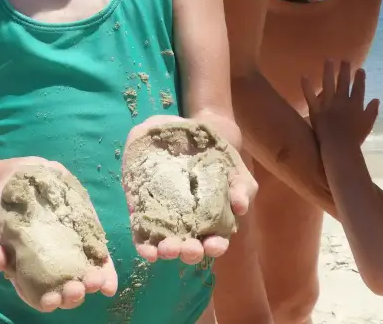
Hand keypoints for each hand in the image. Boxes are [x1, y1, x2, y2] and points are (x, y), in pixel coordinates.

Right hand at [0, 158, 117, 311]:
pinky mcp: (87, 236)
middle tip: (75, 289)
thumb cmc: (3, 206)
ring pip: (85, 277)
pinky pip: (99, 257)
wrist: (24, 174)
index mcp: (27, 271)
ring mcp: (72, 252)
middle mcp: (52, 267)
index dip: (46, 301)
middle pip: (64, 290)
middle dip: (71, 295)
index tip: (50, 299)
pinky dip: (106, 272)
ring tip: (95, 281)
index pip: (38, 295)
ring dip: (93, 284)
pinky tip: (110, 283)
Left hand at [124, 115, 257, 264]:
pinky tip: (147, 250)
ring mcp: (164, 219)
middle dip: (190, 252)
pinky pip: (142, 233)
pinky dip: (144, 245)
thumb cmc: (215, 156)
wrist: (184, 130)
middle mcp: (188, 226)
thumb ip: (241, 187)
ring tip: (167, 249)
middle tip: (189, 249)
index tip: (213, 244)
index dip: (215, 246)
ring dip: (167, 251)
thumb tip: (241, 207)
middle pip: (190, 247)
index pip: (215, 241)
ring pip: (166, 244)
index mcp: (212, 221)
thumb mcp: (233, 168)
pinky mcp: (142, 210)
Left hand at [302, 61, 378, 144]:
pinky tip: (303, 75)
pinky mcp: (316, 110)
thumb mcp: (368, 124)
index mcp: (355, 105)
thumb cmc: (355, 138)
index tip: (360, 69)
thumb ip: (372, 111)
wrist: (339, 146)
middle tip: (345, 59)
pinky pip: (310, 96)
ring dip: (328, 71)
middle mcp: (342, 101)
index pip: (359, 88)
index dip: (360, 78)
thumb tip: (376, 99)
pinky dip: (306, 86)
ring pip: (328, 84)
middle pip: (344, 82)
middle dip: (344, 70)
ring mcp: (328, 104)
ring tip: (328, 59)